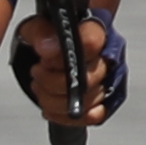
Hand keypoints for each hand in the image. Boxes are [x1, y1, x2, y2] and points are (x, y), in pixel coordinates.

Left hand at [15, 8, 126, 131]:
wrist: (50, 51)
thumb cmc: (47, 36)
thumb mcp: (35, 28)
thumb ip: (40, 32)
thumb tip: (48, 47)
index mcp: (95, 28)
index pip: (92, 41)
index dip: (63, 57)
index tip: (44, 61)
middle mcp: (108, 53)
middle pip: (90, 78)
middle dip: (54, 81)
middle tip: (38, 72)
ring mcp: (110, 77)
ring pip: (89, 99)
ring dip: (55, 100)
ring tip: (40, 87)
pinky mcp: (106, 99)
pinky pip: (95, 115)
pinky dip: (67, 117)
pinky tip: (50, 109)